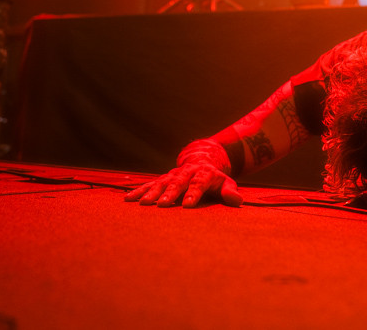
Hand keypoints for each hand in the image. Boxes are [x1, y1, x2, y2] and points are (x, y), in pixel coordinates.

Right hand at [124, 161, 242, 207]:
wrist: (202, 160)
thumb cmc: (215, 178)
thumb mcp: (225, 182)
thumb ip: (230, 191)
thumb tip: (237, 200)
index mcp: (203, 174)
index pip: (198, 184)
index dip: (193, 194)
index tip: (188, 205)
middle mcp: (186, 172)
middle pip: (177, 183)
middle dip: (169, 194)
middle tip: (161, 205)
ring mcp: (173, 175)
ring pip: (161, 182)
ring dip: (151, 192)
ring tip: (143, 203)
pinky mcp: (163, 178)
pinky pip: (150, 184)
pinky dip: (139, 191)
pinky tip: (129, 199)